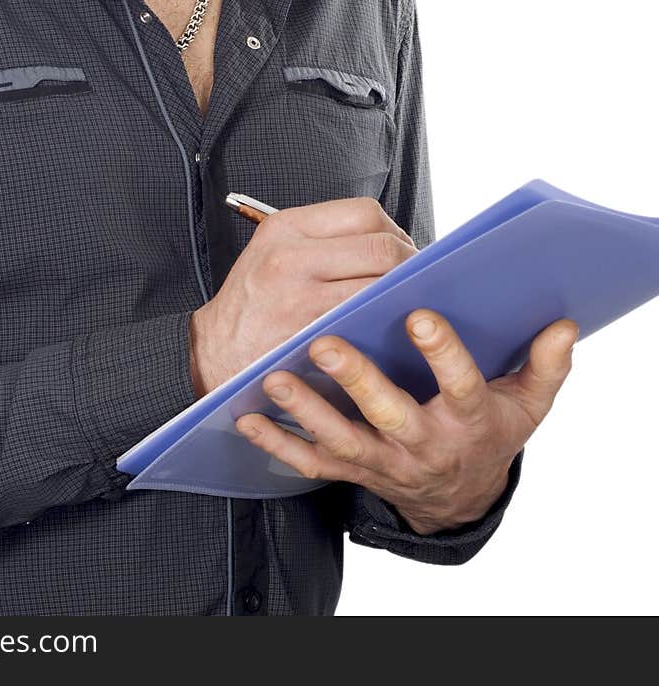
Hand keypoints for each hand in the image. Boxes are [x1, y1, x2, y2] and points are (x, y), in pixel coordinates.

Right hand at [189, 197, 417, 396]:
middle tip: (416, 281)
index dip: (395, 231)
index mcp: (286, 227)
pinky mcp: (308, 332)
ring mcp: (301, 295)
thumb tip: (388, 241)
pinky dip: (384, 321)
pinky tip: (386, 326)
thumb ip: (322, 239)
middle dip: (409, 264)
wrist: (211, 352)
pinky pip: (364, 320)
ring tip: (406, 303)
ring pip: (379, 285)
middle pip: (381, 247)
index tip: (403, 250)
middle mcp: (292, 254)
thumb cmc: (250, 303)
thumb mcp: (272, 250)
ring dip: (403, 295)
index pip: (364, 212)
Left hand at [234, 309, 578, 533]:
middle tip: (325, 341)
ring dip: (305, 412)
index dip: (443, 352)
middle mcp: (424, 444)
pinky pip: (312, 465)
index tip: (421, 314)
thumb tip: (562, 325)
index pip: (460, 384)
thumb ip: (544, 365)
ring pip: (342, 441)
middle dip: (357, 381)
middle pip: (390, 415)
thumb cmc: (489, 432)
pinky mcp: (354, 473)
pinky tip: (247, 419)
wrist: (460, 497)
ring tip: (273, 377)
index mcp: (467, 419)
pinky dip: (278, 445)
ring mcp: (385, 463)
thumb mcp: (527, 405)